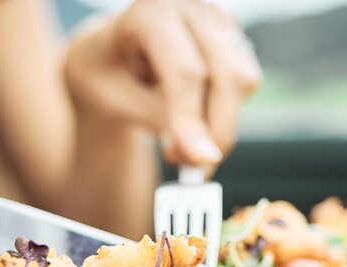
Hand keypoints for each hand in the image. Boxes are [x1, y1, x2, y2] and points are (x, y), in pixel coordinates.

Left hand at [63, 0, 262, 168]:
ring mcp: (214, 18)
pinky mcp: (230, 35)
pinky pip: (244, 80)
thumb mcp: (114, 101)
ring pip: (241, 79)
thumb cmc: (102, 75)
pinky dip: (225, 111)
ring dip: (222, 124)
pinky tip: (195, 121)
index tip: (195, 161)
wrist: (105, 55)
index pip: (184, 71)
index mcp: (149, 13)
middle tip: (193, 170)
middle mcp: (189, 6)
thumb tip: (200, 154)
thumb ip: (157, 122)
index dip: (192, 120)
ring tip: (185, 147)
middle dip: (213, 130)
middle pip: (224, 75)